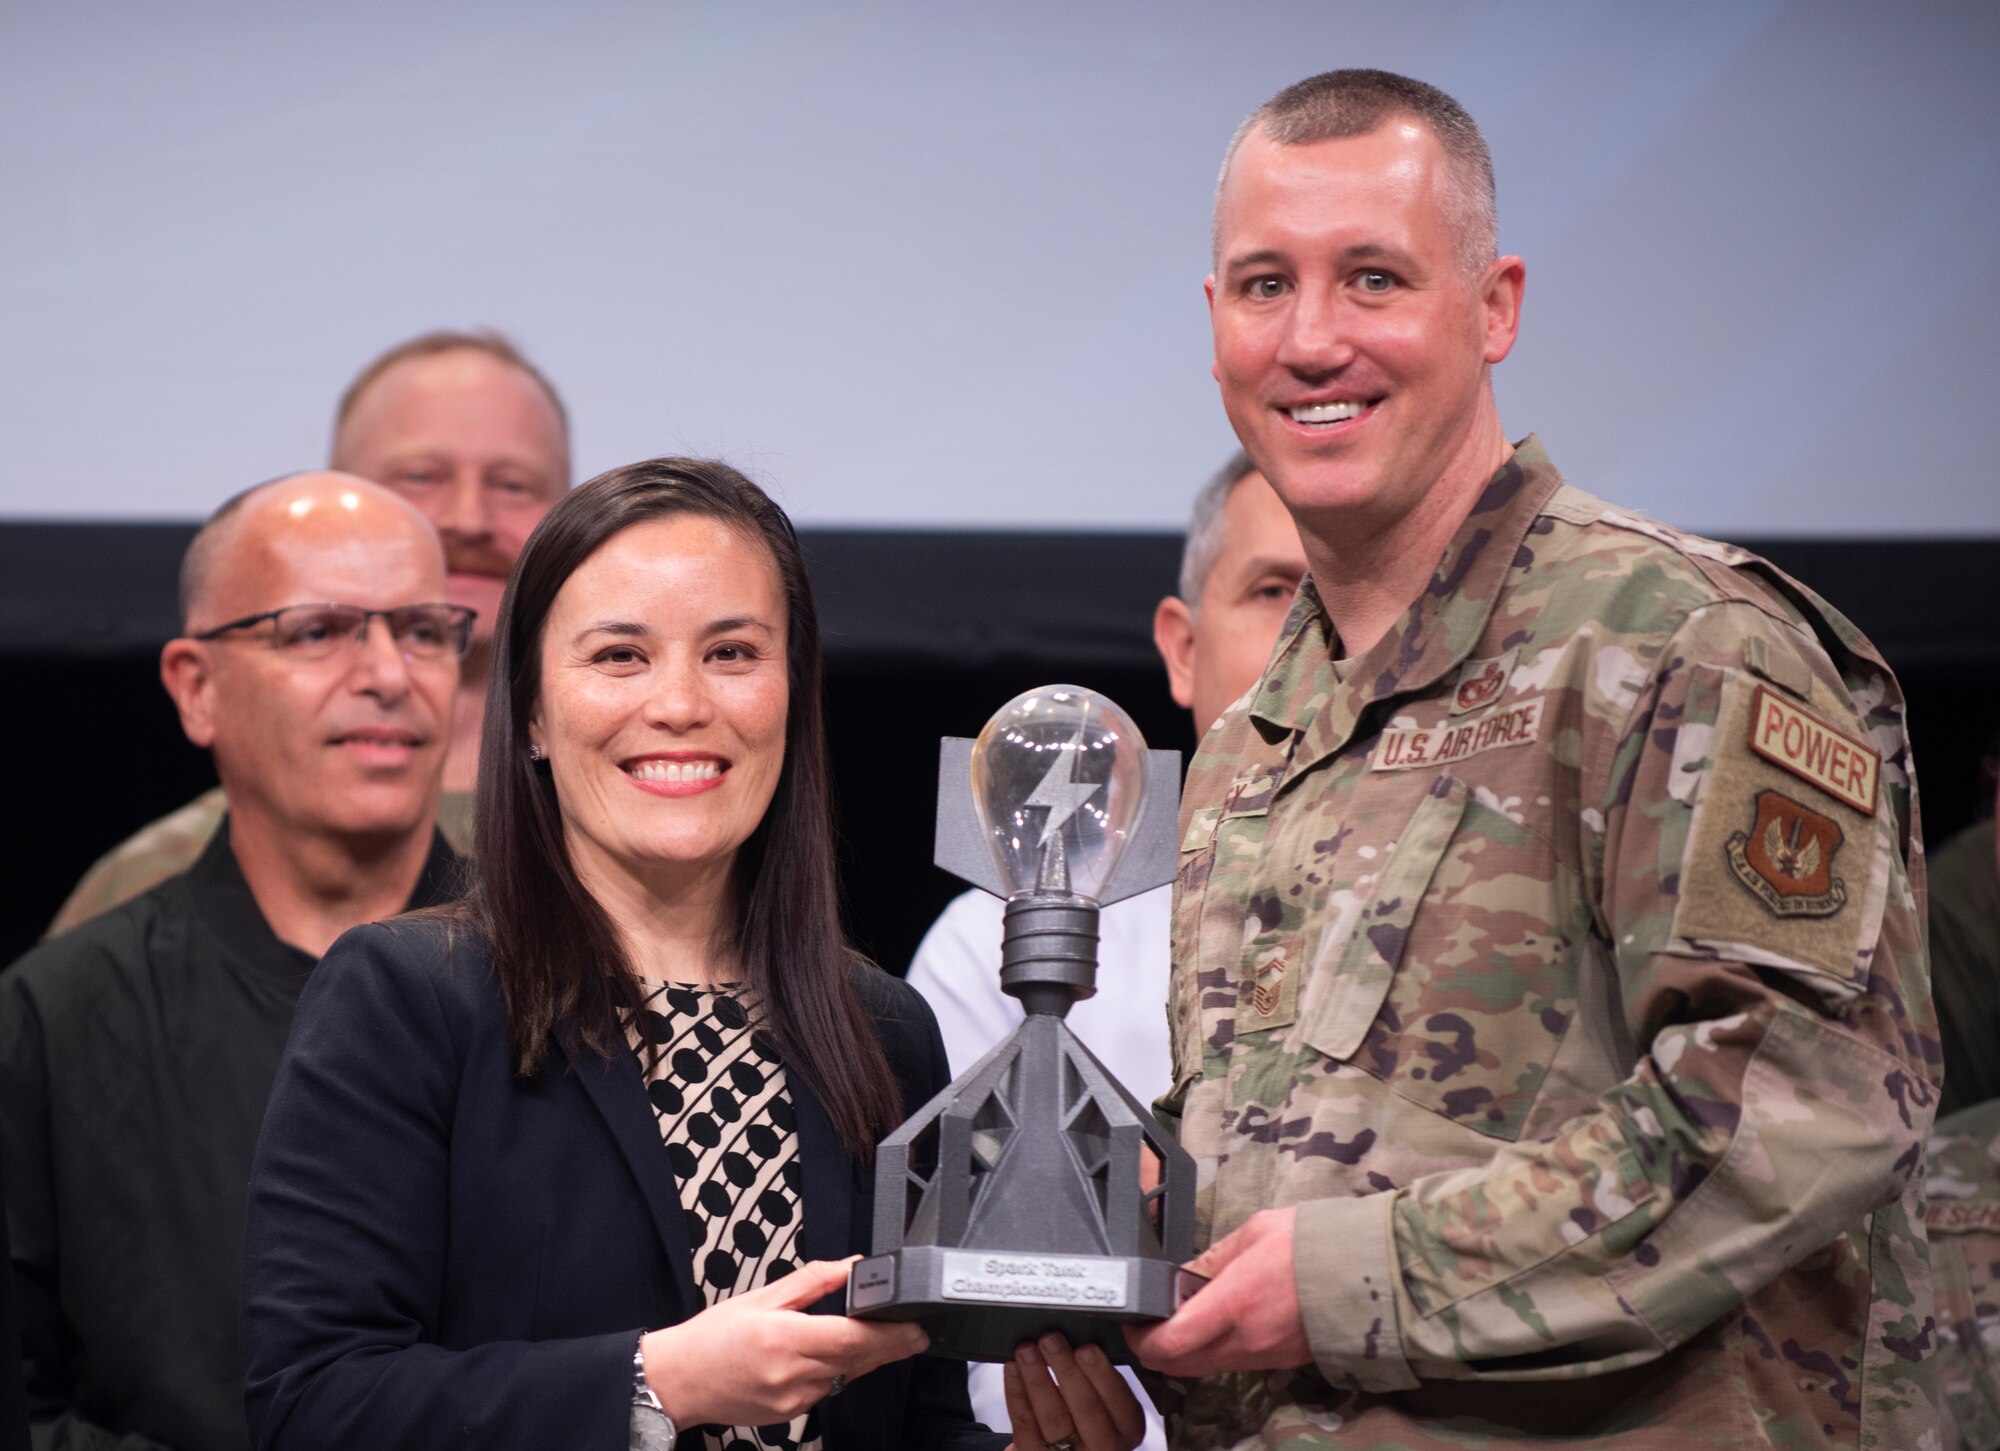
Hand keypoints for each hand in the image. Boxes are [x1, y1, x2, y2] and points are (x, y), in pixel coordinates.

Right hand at [642, 1257, 927, 1427]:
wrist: (678, 1381)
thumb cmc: (712, 1338)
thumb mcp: (761, 1297)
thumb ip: (811, 1282)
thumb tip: (850, 1266)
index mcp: (784, 1339)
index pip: (851, 1339)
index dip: (889, 1334)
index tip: (914, 1325)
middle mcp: (791, 1374)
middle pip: (856, 1361)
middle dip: (891, 1347)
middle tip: (916, 1334)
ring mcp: (791, 1399)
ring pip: (843, 1377)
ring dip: (863, 1359)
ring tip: (876, 1338)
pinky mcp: (789, 1415)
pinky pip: (825, 1390)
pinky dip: (835, 1373)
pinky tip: (830, 1358)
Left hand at [1001, 1332, 1146, 1450]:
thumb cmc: (1092, 1418)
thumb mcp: (1111, 1403)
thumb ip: (1102, 1378)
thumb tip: (1083, 1339)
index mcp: (1127, 1426)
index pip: (1118, 1400)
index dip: (1101, 1373)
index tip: (1086, 1347)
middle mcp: (1104, 1445)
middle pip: (1086, 1408)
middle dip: (1065, 1368)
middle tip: (1051, 1340)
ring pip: (1053, 1417)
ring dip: (1037, 1378)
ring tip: (1027, 1350)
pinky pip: (1025, 1426)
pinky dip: (1017, 1393)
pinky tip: (1014, 1370)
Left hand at [1124, 1206, 1311, 1376]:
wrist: (1371, 1272)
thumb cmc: (1313, 1243)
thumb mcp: (1255, 1232)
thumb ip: (1214, 1256)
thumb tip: (1186, 1273)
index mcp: (1234, 1302)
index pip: (1170, 1342)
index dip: (1140, 1338)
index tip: (1132, 1320)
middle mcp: (1246, 1339)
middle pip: (1180, 1364)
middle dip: (1155, 1349)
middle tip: (1149, 1323)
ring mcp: (1265, 1356)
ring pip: (1205, 1367)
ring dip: (1184, 1352)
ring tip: (1182, 1318)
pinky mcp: (1282, 1361)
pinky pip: (1234, 1364)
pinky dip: (1214, 1351)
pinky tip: (1217, 1324)